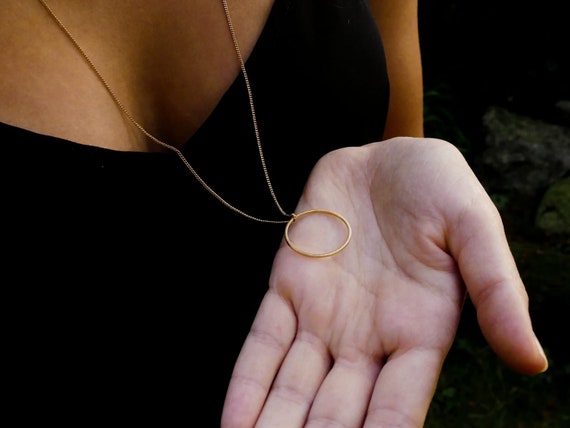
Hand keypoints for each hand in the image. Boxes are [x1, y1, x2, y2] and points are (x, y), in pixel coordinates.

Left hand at [221, 137, 547, 426]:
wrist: (382, 153)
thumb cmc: (436, 185)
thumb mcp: (474, 226)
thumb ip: (498, 290)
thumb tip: (533, 360)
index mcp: (420, 333)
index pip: (397, 410)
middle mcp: (368, 339)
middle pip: (337, 412)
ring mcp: (323, 317)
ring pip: (294, 388)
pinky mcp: (289, 288)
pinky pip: (263, 344)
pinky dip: (247, 384)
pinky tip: (232, 422)